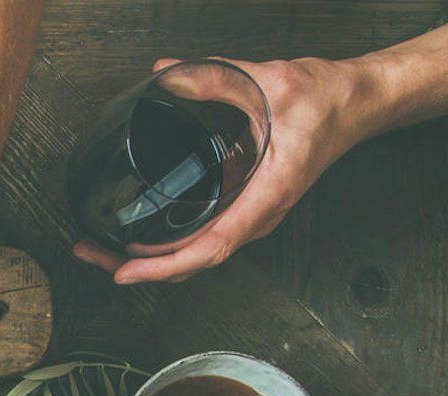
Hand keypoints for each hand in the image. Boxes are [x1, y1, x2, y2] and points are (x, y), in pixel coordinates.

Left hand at [73, 57, 375, 283]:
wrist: (357, 104)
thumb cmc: (326, 101)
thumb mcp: (272, 82)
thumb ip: (219, 78)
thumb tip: (168, 74)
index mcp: (268, 193)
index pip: (212, 246)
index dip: (165, 265)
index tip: (126, 269)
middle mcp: (259, 214)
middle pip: (194, 261)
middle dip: (139, 267)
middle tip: (90, 253)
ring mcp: (252, 215)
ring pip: (197, 255)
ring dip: (149, 260)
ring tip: (102, 249)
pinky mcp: (246, 207)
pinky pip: (204, 239)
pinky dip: (167, 246)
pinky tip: (138, 237)